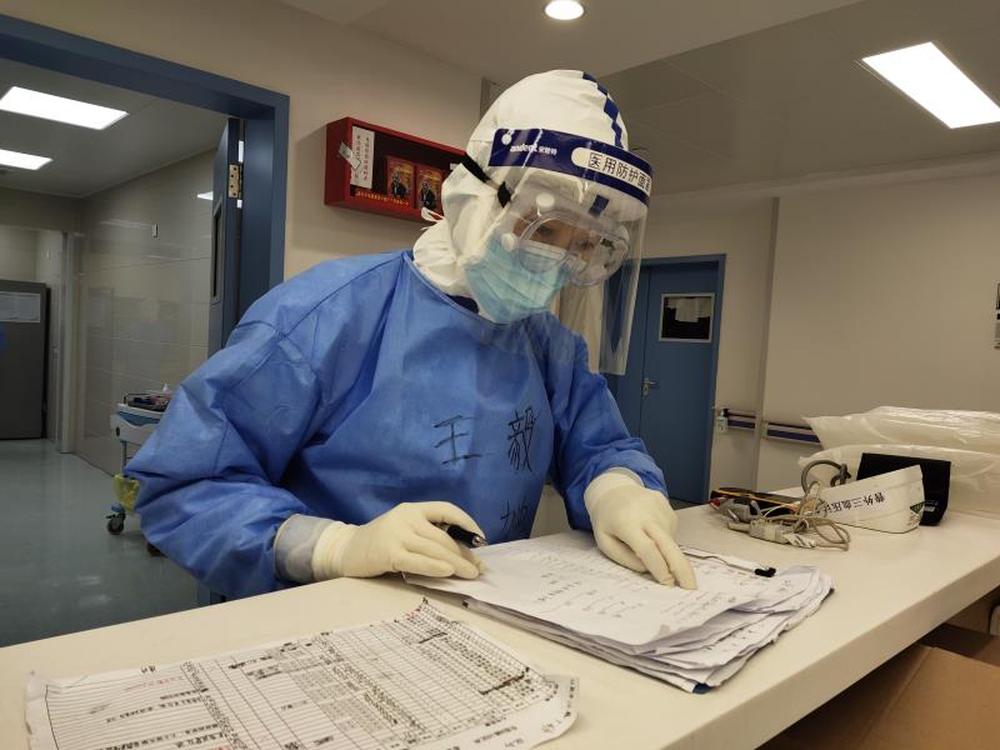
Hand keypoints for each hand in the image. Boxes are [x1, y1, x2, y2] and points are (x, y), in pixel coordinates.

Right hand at [312, 502, 484, 579]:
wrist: (345, 550)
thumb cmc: (380, 543)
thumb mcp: (404, 529)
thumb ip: (426, 534)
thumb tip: (462, 552)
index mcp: (412, 509)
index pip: (446, 509)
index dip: (466, 523)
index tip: (480, 540)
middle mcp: (406, 517)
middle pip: (443, 535)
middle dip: (464, 552)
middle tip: (479, 567)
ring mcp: (396, 534)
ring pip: (434, 548)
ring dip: (457, 563)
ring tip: (471, 574)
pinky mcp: (388, 553)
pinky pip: (418, 560)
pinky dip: (435, 566)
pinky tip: (448, 571)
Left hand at [585, 472, 696, 588]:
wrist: (614, 488)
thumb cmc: (607, 519)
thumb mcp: (604, 541)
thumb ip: (624, 557)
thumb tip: (648, 569)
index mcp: (626, 523)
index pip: (647, 549)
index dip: (659, 568)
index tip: (667, 583)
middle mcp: (646, 514)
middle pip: (669, 545)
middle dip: (681, 569)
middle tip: (691, 588)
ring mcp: (660, 509)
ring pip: (670, 541)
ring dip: (666, 552)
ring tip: (647, 542)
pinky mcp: (669, 508)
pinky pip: (671, 532)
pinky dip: (665, 540)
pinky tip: (651, 532)